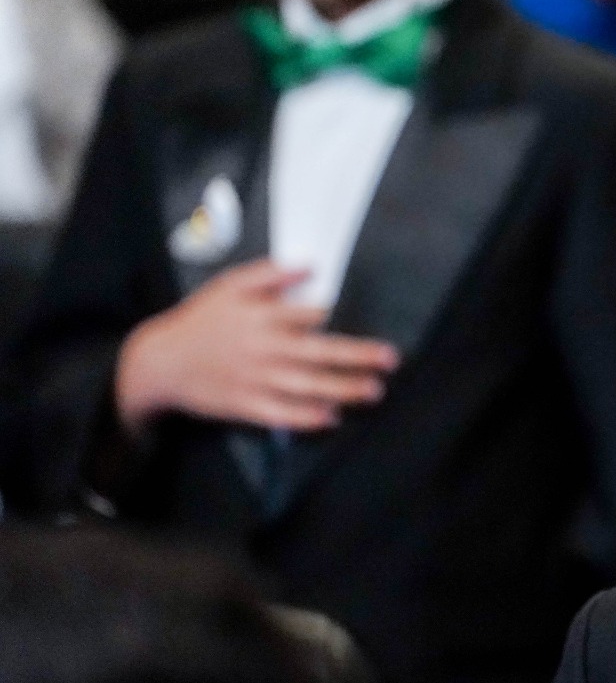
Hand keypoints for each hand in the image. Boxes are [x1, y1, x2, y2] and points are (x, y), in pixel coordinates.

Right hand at [115, 260, 399, 434]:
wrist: (159, 362)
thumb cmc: (200, 320)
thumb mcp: (230, 286)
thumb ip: (271, 274)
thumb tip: (310, 264)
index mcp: (259, 317)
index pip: (304, 314)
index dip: (329, 314)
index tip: (360, 317)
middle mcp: (262, 349)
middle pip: (316, 352)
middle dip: (356, 356)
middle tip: (389, 358)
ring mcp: (254, 380)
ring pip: (305, 386)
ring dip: (341, 389)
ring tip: (373, 390)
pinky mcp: (245, 405)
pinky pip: (280, 414)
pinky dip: (305, 418)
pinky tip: (330, 418)